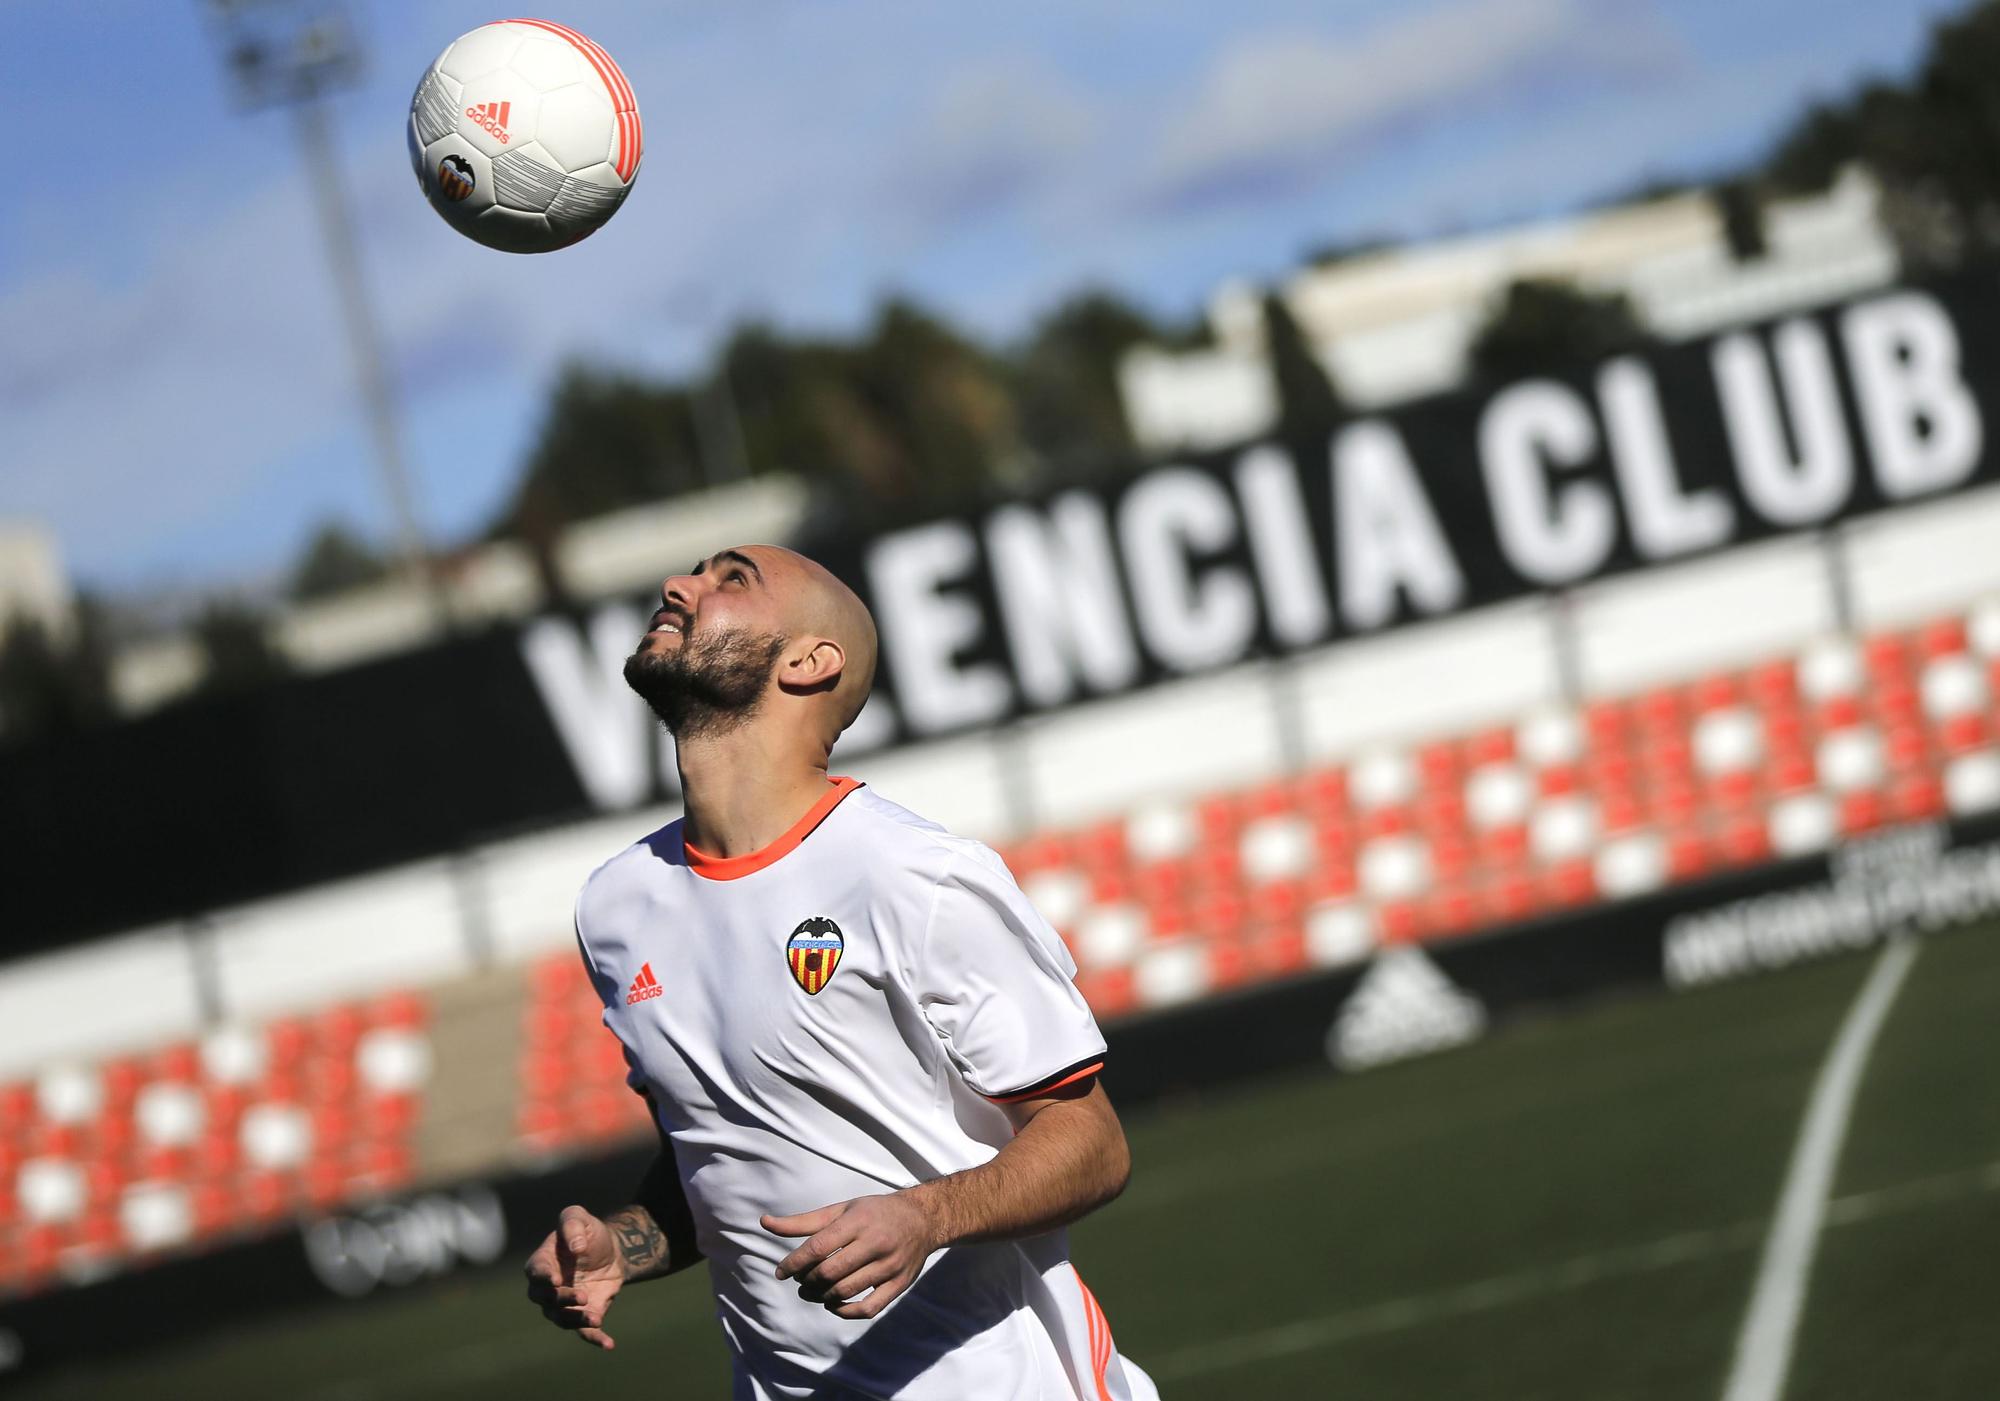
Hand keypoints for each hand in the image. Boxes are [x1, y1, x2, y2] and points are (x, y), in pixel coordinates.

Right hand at [523, 1204, 626, 1349]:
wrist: (611, 1250)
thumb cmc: (587, 1232)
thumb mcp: (578, 1217)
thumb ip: (572, 1225)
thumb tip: (576, 1247)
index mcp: (542, 1262)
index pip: (535, 1273)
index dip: (543, 1278)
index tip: (556, 1280)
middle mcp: (547, 1288)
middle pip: (545, 1300)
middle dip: (562, 1300)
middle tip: (583, 1296)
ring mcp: (563, 1304)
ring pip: (562, 1318)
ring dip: (576, 1320)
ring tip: (595, 1319)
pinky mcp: (582, 1315)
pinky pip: (584, 1332)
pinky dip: (595, 1338)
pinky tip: (608, 1344)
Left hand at [763, 1192, 939, 1320]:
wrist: (923, 1219)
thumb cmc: (874, 1212)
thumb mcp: (841, 1210)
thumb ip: (803, 1222)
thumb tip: (764, 1222)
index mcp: (858, 1220)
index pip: (819, 1246)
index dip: (794, 1262)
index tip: (781, 1272)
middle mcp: (876, 1242)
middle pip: (830, 1272)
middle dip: (807, 1282)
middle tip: (799, 1282)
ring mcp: (890, 1266)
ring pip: (846, 1291)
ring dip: (822, 1297)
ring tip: (813, 1292)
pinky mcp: (899, 1284)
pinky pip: (868, 1308)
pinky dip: (845, 1311)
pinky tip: (834, 1304)